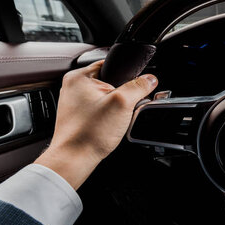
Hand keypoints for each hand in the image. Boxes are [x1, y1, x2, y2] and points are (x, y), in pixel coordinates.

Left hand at [35, 61, 157, 189]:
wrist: (74, 159)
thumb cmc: (89, 133)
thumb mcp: (122, 104)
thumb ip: (139, 87)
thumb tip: (150, 78)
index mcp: (79, 76)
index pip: (111, 65)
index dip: (128, 76)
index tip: (133, 89)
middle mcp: (73, 87)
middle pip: (111, 82)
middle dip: (122, 95)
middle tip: (122, 109)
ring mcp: (74, 102)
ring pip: (107, 98)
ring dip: (116, 108)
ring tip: (113, 120)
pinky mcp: (78, 116)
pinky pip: (100, 110)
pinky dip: (107, 117)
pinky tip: (107, 127)